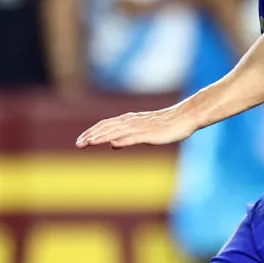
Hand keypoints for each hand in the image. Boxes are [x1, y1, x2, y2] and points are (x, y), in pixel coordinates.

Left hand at [76, 106, 196, 148]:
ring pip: (117, 132)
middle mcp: (132, 122)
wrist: (185, 117)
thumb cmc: (166, 125)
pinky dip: (123, 140)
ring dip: (102, 137)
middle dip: (91, 135)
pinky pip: (134, 137)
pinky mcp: (150, 134)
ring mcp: (141, 127)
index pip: (105, 125)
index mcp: (129, 120)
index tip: (80, 140)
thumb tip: (112, 144)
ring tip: (89, 143)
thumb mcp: (143, 131)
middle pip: (107, 127)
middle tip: (78, 144)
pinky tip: (113, 144)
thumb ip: (127, 136)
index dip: (91, 132)